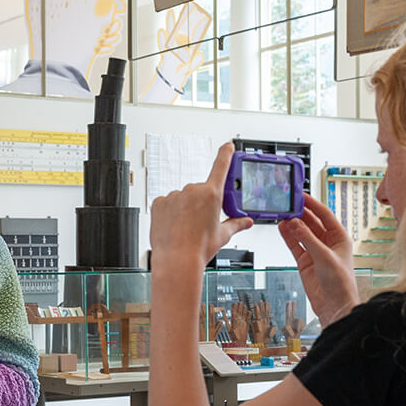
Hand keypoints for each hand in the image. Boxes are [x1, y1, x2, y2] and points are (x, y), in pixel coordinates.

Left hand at [150, 142, 253, 269]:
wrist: (177, 260)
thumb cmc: (199, 248)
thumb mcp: (223, 235)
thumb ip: (236, 224)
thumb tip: (247, 222)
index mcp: (212, 194)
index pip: (221, 166)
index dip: (226, 153)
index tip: (227, 145)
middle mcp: (192, 190)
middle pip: (200, 191)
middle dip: (202, 203)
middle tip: (201, 222)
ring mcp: (174, 195)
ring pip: (183, 198)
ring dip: (185, 208)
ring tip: (186, 228)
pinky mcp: (159, 202)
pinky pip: (167, 203)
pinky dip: (170, 212)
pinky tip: (173, 226)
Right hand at [278, 194, 358, 324]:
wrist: (335, 305)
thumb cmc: (341, 283)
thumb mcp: (324, 256)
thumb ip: (307, 238)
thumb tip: (295, 223)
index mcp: (339, 237)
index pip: (324, 215)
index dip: (313, 204)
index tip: (301, 196)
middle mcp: (328, 243)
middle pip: (312, 222)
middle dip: (300, 214)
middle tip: (288, 205)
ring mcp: (315, 252)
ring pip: (301, 233)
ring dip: (292, 225)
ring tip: (281, 215)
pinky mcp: (305, 262)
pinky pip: (295, 245)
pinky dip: (288, 237)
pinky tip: (281, 228)